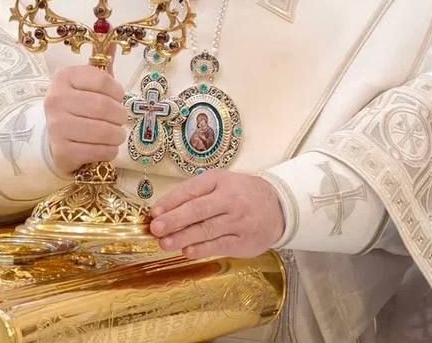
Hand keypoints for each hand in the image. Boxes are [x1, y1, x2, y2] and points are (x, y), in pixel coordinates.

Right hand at [44, 64, 125, 174]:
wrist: (52, 138)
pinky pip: (98, 151)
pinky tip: (106, 147)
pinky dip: (109, 151)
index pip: (103, 80)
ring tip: (116, 134)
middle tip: (120, 119)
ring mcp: (57, 126)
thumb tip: (111, 34)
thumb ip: (101, 63)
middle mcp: (56, 99)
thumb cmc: (77, 106)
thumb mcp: (88, 83)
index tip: (118, 97)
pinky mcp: (62, 150)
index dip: (118, 91)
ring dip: (117, 135)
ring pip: (103, 131)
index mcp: (64, 77)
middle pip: (104, 107)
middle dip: (120, 115)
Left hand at [149, 170, 284, 258]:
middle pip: (198, 210)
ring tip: (164, 243)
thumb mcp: (220, 184)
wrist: (278, 207)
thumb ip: (194, 194)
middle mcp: (230, 199)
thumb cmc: (240, 194)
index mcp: (220, 180)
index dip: (171, 201)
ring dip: (183, 237)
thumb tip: (163, 209)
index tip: (154, 212)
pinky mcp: (244, 240)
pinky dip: (201, 249)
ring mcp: (239, 221)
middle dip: (174, 220)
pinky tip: (187, 251)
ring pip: (207, 230)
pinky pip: (219, 245)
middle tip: (156, 229)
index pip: (191, 190)